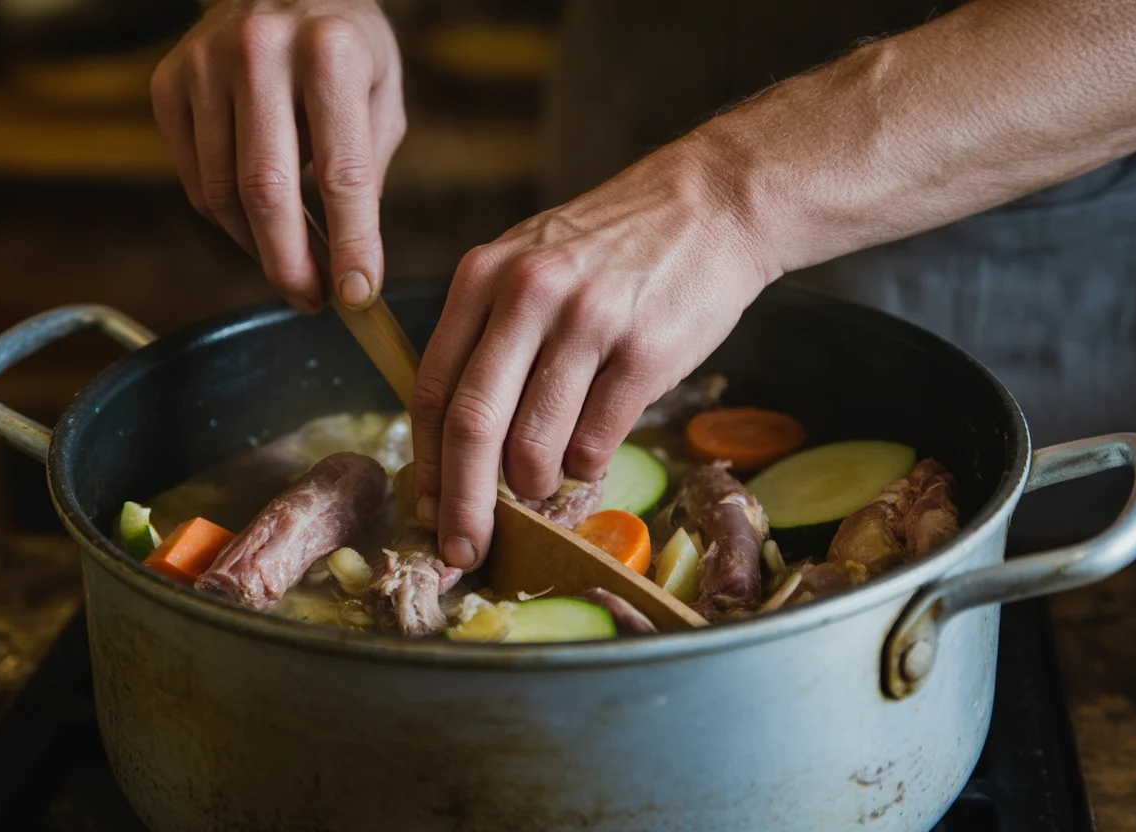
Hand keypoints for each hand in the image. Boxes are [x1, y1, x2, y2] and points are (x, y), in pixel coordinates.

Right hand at [151, 0, 403, 312]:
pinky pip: (194, 180)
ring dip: (258, 247)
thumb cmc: (344, 48)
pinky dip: (227, 218)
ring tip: (292, 264)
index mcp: (329, 53)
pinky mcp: (167, 82)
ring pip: (222, 193)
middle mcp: (259, 51)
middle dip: (290, 264)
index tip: (357, 295)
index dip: (352, 244)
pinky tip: (256, 221)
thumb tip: (348, 261)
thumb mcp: (381, 95)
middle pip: (266, 191)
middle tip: (312, 301)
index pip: (342, 173)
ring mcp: (204, 64)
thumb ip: (365, 169)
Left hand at [410, 133, 775, 570]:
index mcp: (483, 276)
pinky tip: (593, 450)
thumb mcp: (527, 264)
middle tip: (464, 552)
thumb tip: (454, 441)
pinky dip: (586, 468)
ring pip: (534, 445)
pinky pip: (595, 443)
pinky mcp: (645, 352)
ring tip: (546, 482)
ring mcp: (589, 322)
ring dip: (534, 487)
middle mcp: (527, 295)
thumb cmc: (612, 249)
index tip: (425, 510)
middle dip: (462, 504)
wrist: (710, 206)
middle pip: (472, 425)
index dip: (425, 463)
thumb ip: (486, 336)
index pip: (430, 388)